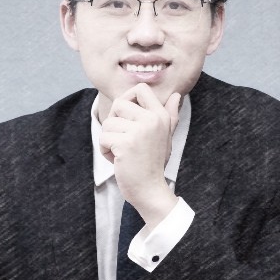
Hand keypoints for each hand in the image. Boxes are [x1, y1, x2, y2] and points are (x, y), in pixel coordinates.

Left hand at [99, 84, 179, 228]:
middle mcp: (152, 120)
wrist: (150, 190)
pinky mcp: (126, 144)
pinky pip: (104, 138)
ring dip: (109, 140)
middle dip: (114, 122)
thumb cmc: (154, 163)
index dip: (127, 99)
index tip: (126, 116)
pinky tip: (118, 160)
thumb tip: (176, 96)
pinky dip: (105, 151)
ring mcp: (140, 131)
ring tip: (122, 153)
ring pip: (108, 123)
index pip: (141, 89)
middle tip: (122, 139)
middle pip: (119, 103)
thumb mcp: (165, 137)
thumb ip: (170, 116)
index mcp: (161, 115)